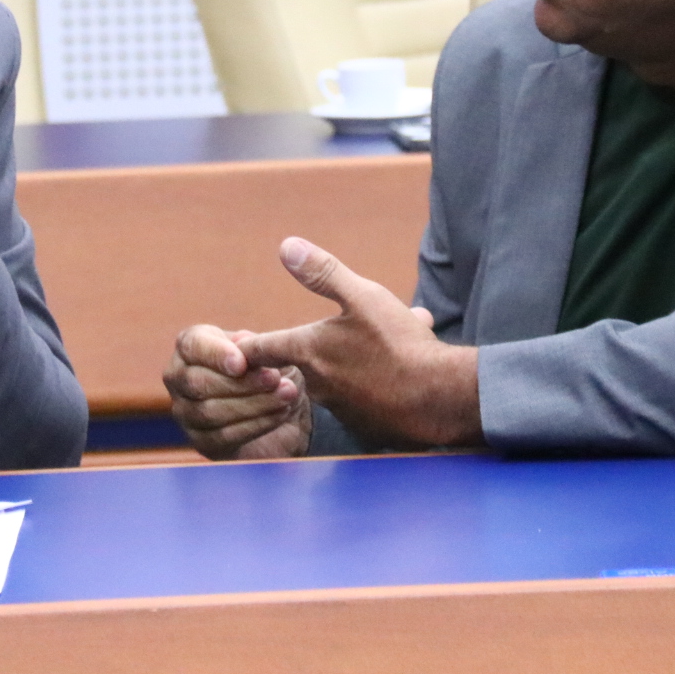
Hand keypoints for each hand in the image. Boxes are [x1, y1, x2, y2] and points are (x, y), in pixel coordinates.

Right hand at [165, 325, 311, 459]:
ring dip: (253, 404)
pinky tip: (280, 414)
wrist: (284, 403)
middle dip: (240, 382)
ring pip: (210, 412)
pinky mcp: (201, 441)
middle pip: (198, 382)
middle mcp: (179, 377)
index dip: (215, 355)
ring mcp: (185, 412)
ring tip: (286, 395)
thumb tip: (245, 347)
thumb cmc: (268, 366)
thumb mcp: (266, 351)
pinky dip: (255, 424)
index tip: (241, 363)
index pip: (193, 346)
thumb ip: (254, 346)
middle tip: (275, 378)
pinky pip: (223, 436)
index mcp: (191, 345)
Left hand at [240, 238, 481, 450]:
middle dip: (323, 345)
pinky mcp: (364, 427)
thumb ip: (323, 273)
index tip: (235, 346)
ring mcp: (340, 410)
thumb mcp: (362, 297)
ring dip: (357, 360)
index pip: (262, 349)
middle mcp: (316, 385)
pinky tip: (403, 368)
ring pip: (341, 377)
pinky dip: (375, 382)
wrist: (439, 399)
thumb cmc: (398, 345)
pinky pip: (363, 398)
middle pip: (304, 363)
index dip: (247, 346)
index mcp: (309, 351)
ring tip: (390, 341)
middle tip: (347, 331)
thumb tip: (287, 246)